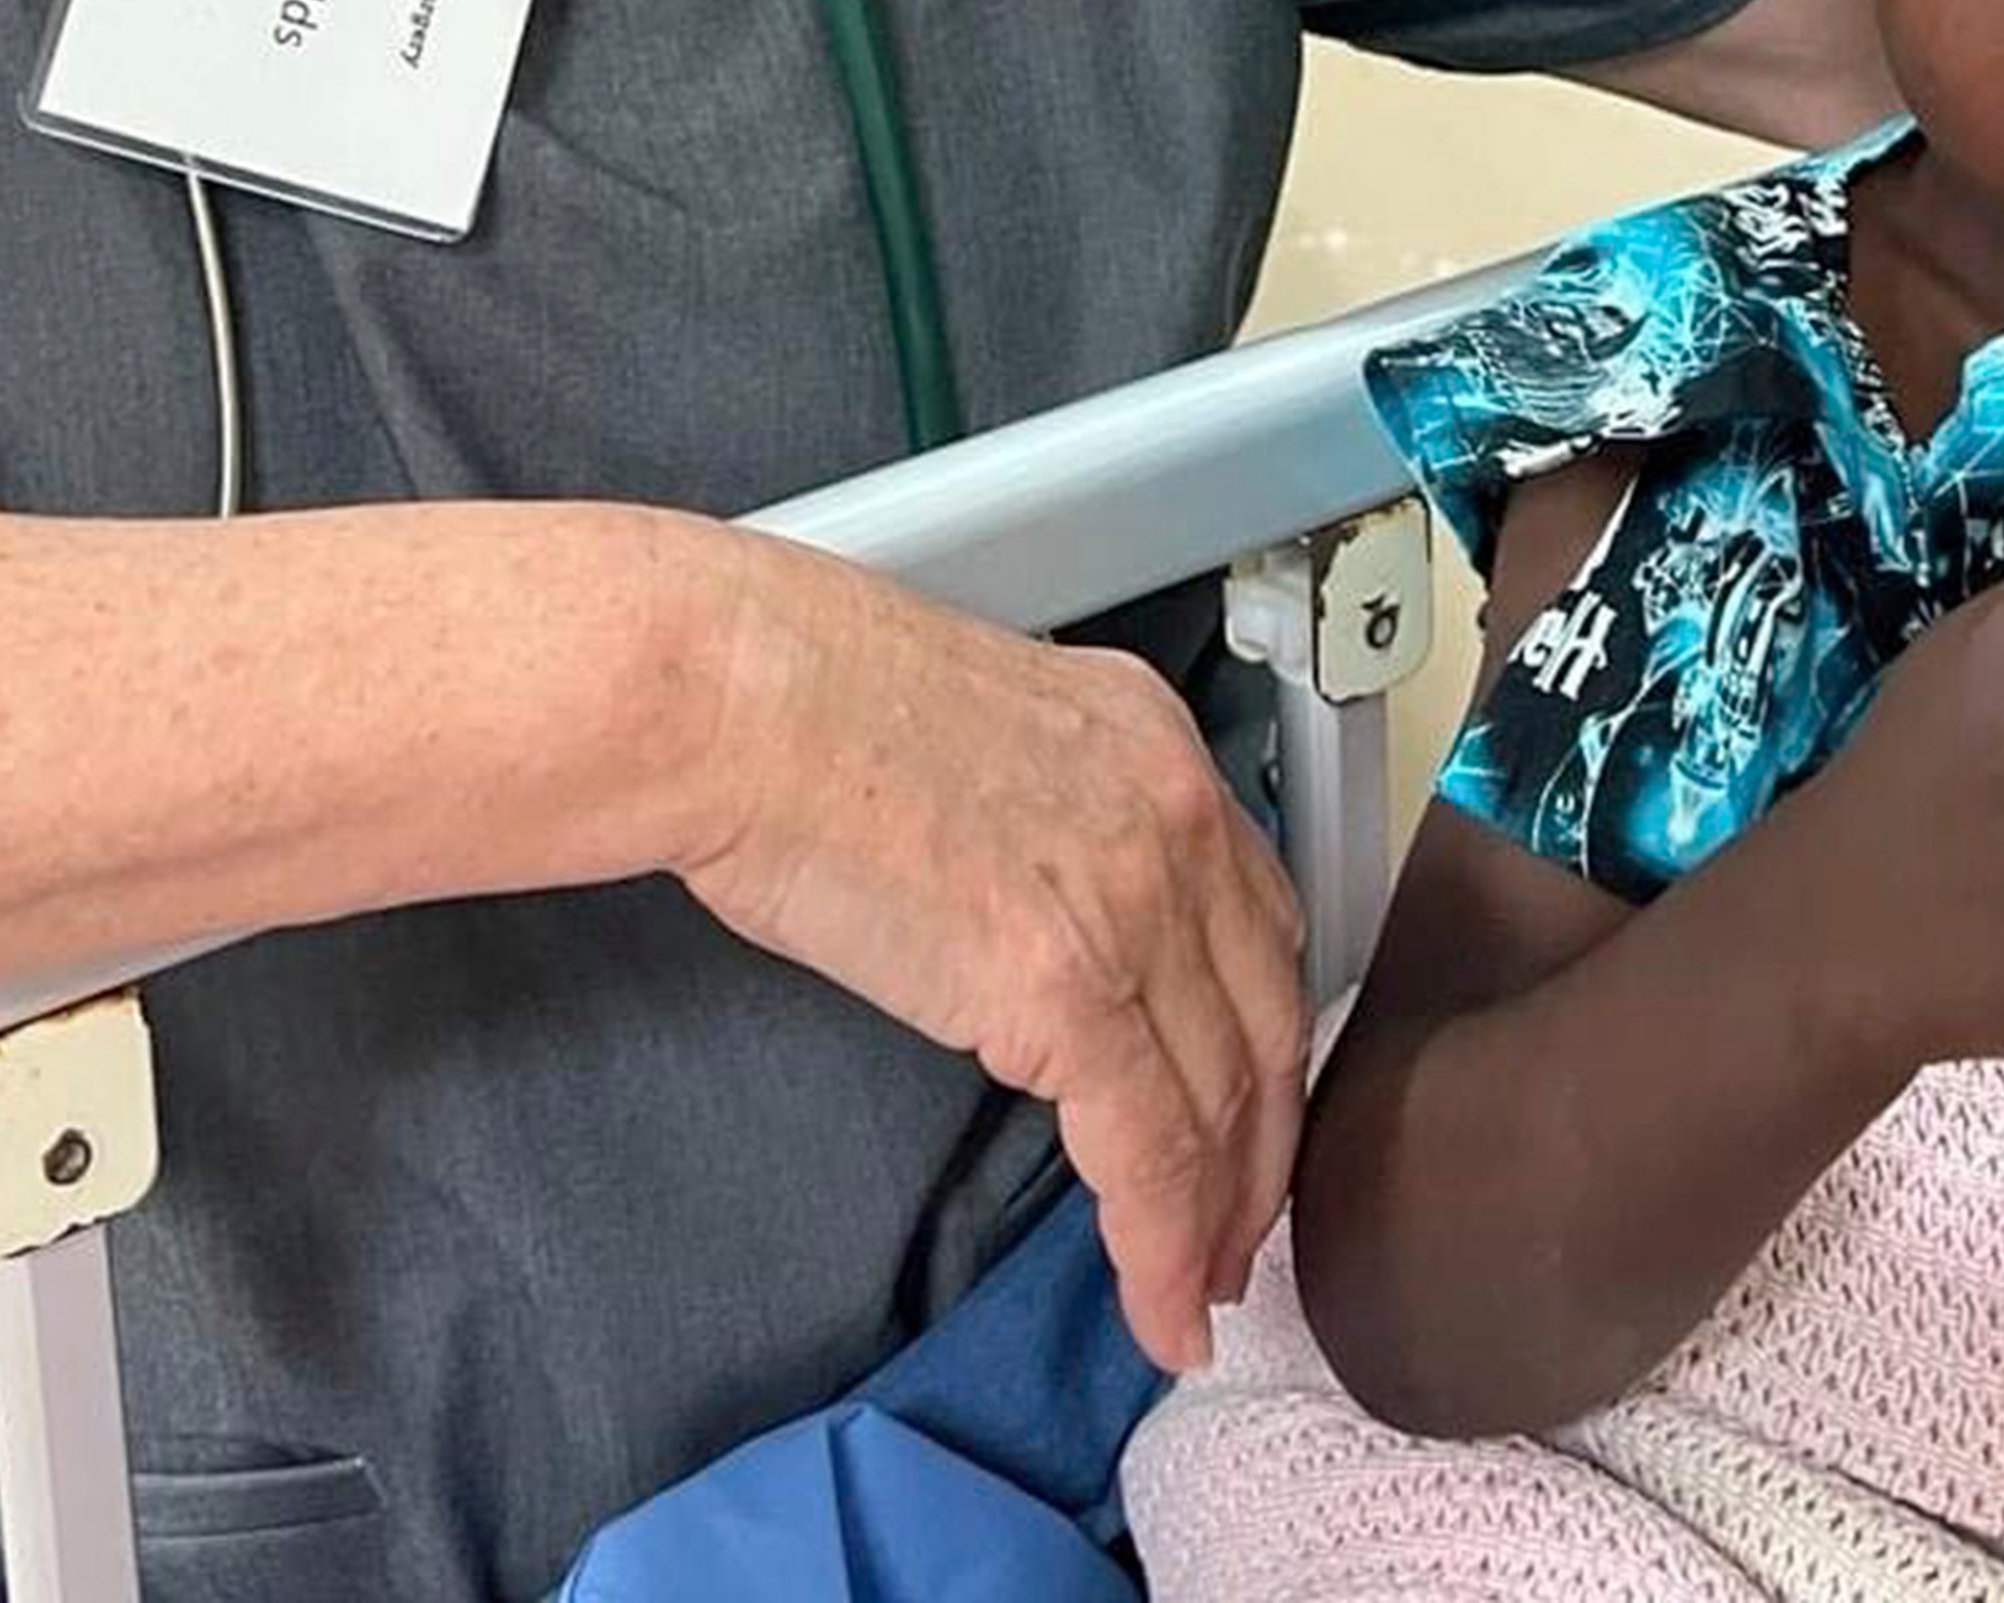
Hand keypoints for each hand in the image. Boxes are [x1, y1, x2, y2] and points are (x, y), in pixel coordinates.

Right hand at [655, 534, 1306, 1378]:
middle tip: (1240, 1232)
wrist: (736, 694)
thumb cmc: (797, 701)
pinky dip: (1162, 1251)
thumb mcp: (979, 734)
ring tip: (1196, 1292)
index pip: (1257, 920)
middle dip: (1263, 1148)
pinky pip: (1150, 1156)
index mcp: (1152, 742)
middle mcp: (1174, 815)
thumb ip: (1043, 822)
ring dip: (1218, 1220)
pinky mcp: (1067, 987)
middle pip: (1267, 1020)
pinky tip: (1160, 1308)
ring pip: (1223, 1104)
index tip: (1248, 1111)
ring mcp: (1135, 902)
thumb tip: (1029, 920)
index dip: (1264, 1038)